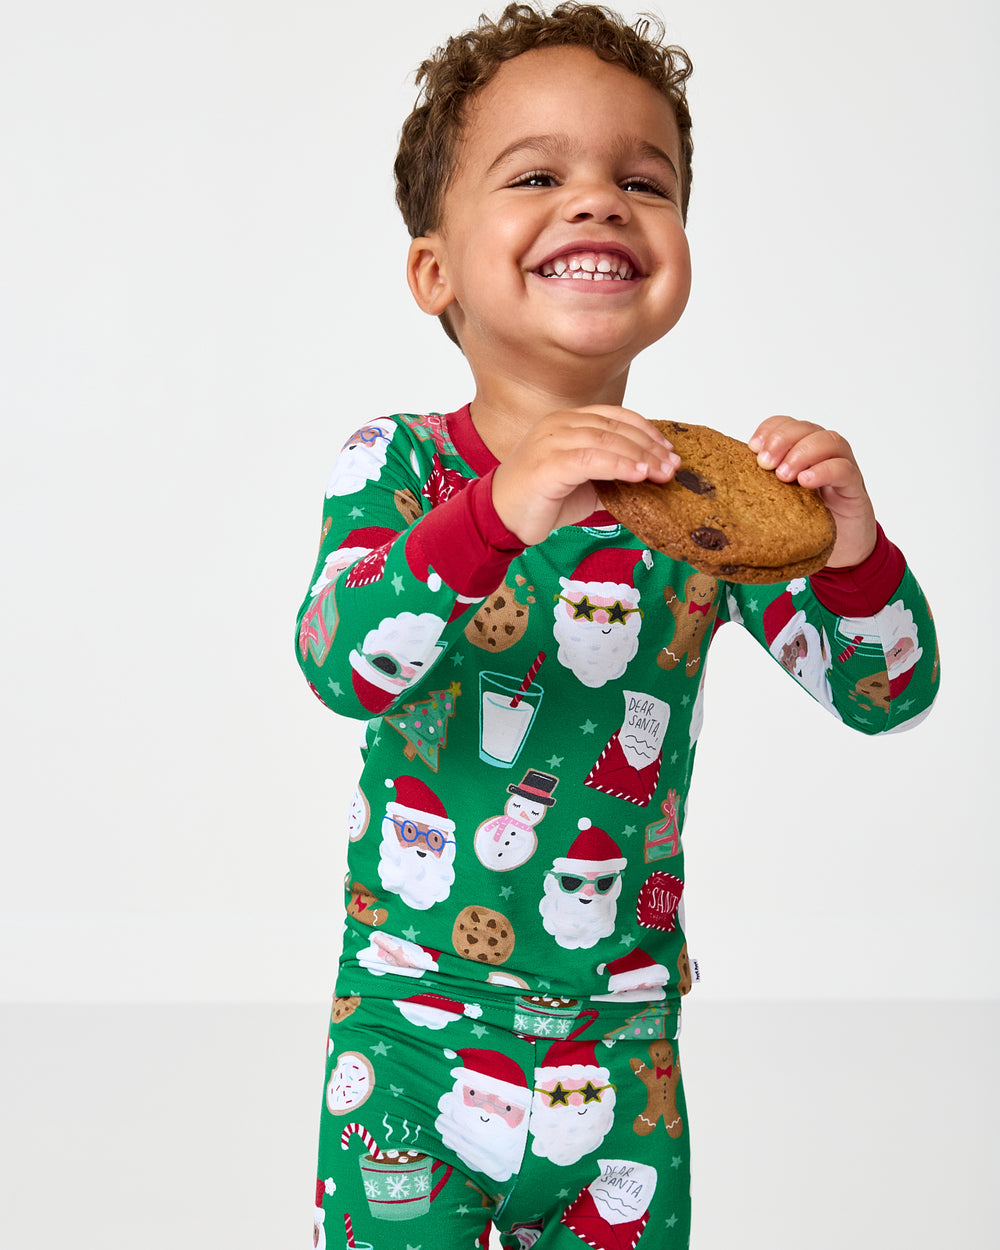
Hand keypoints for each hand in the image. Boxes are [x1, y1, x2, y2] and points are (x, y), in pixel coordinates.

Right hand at [491, 406, 679, 545]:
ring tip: (663, 473)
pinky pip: (591, 459)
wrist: (501, 517)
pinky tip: (639, 476)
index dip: (646, 431)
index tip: (669, 450)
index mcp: (568, 421)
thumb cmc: (541, 499)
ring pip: (606, 440)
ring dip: (640, 456)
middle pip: (615, 427)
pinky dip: (619, 465)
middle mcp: (559, 424)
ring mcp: (551, 441)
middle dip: (650, 446)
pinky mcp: (547, 464)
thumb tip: (651, 477)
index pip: (615, 416)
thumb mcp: (584, 483)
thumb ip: (611, 473)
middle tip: (673, 466)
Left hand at [748, 416, 877, 567]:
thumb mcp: (777, 500)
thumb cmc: (806, 521)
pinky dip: (824, 470)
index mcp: (799, 451)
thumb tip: (724, 482)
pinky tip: (805, 482)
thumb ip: (761, 485)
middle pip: (804, 427)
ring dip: (801, 453)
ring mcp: (841, 466)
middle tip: (765, 463)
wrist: (843, 546)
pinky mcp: (854, 486)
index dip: (769, 430)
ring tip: (783, 475)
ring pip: (827, 440)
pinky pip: (844, 468)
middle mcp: (821, 453)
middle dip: (781, 440)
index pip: (785, 425)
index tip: (752, 447)